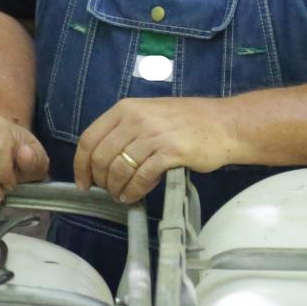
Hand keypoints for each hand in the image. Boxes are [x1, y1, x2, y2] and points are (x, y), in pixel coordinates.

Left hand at [74, 97, 236, 202]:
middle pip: (101, 157)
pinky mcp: (170, 151)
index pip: (89, 138)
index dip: (81, 164)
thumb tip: (102, 159)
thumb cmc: (187, 122)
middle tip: (108, 191)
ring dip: (117, 188)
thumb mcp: (149, 114)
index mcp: (125, 108)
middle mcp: (135, 119)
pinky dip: (134, 191)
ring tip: (122, 196)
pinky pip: (142, 177)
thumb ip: (125, 130)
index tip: (83, 182)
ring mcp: (153, 134)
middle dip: (101, 180)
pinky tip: (134, 196)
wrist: (224, 124)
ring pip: (120, 169)